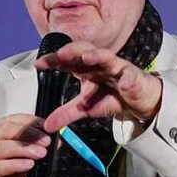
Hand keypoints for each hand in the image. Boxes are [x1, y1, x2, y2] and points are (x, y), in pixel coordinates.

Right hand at [0, 114, 49, 176]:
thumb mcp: (22, 162)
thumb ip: (34, 151)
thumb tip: (54, 142)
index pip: (12, 120)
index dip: (30, 121)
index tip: (47, 126)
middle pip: (6, 129)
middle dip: (30, 133)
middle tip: (47, 140)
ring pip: (2, 146)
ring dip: (24, 148)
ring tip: (41, 153)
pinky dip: (15, 164)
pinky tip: (29, 165)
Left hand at [35, 41, 162, 132]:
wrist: (137, 101)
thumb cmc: (112, 97)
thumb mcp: (86, 108)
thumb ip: (66, 114)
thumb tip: (47, 125)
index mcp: (86, 69)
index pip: (67, 61)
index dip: (53, 60)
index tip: (39, 64)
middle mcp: (100, 64)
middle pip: (85, 51)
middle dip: (74, 50)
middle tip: (62, 53)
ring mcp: (117, 68)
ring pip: (107, 57)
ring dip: (98, 56)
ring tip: (88, 57)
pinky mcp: (134, 78)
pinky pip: (130, 76)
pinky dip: (127, 79)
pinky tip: (122, 83)